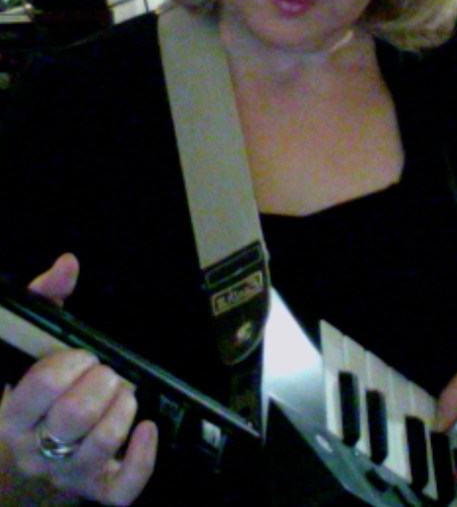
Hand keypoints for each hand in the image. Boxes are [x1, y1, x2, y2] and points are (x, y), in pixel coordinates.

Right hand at [0, 255, 157, 505]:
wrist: (37, 448)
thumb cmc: (40, 389)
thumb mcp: (34, 343)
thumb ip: (46, 299)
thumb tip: (68, 263)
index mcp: (15, 413)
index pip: (38, 389)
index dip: (67, 366)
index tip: (82, 354)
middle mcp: (37, 448)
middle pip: (71, 418)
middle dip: (99, 385)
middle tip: (107, 372)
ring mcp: (67, 472)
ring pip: (97, 447)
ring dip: (120, 410)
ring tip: (124, 391)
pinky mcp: (97, 488)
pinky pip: (121, 490)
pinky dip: (141, 461)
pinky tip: (148, 428)